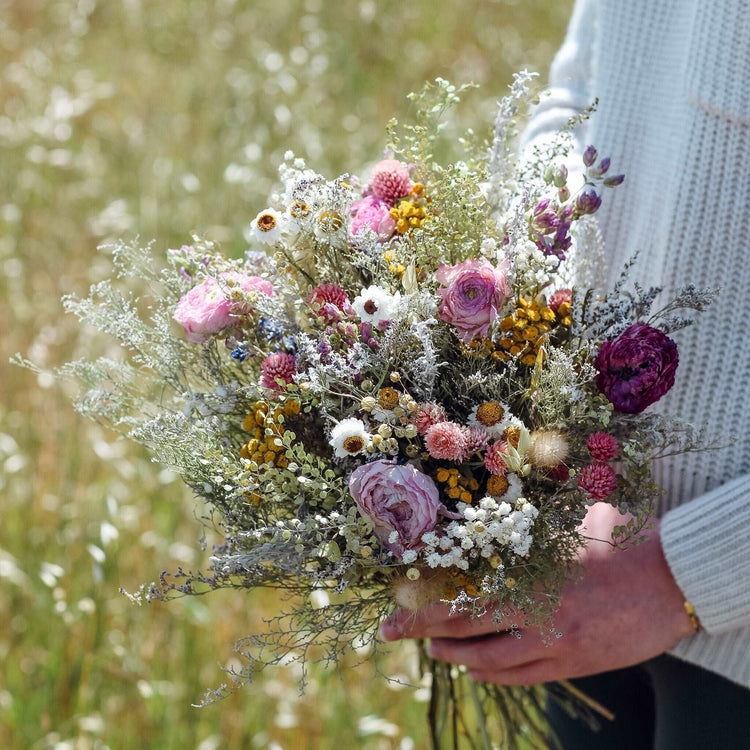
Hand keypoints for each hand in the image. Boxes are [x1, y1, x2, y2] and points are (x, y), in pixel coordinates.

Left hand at [379, 503, 695, 684]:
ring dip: (453, 654)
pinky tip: (474, 670)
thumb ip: (523, 534)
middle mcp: (534, 608)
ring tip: (432, 650)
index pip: (461, 589)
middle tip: (390, 631)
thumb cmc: (617, 538)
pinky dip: (491, 674)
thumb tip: (483, 524)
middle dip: (421, 629)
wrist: (670, 576)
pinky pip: (521, 677)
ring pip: (488, 658)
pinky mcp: (573, 662)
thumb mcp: (563, 525)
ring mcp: (553, 640)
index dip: (423, 601)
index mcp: (528, 570)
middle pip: (463, 625)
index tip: (394, 603)